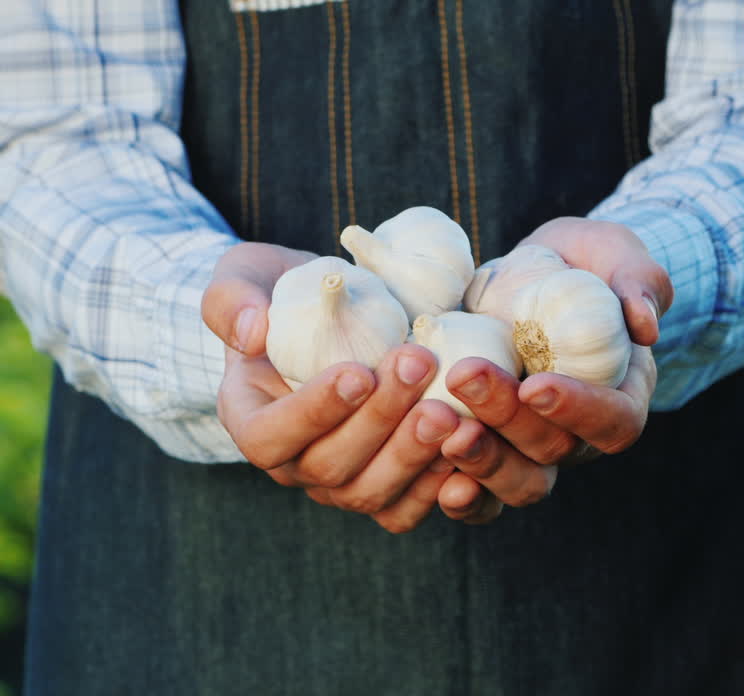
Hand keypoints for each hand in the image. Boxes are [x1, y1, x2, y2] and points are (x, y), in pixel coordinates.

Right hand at [200, 242, 498, 530]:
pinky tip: (468, 445)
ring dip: (413, 453)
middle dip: (380, 420)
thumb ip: (234, 299)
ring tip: (450, 408)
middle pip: (330, 466)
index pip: (269, 438)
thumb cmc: (285, 294)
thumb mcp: (246, 277)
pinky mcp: (385, 488)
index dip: (313, 413)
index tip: (358, 372)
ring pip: (372, 492)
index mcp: (250, 419)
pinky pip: (407, 507)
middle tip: (420, 366)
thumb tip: (252, 330)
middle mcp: (293, 463)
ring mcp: (339, 483)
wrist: (337, 316)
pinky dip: (439, 486)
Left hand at [435, 218, 670, 507]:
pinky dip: (461, 495)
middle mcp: (581, 432)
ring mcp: (534, 446)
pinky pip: (483, 492)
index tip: (534, 386)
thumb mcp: (619, 257)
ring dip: (478, 459)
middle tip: (464, 377)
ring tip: (437, 424)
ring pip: (518, 480)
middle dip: (506, 420)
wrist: (541, 273)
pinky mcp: (494, 446)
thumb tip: (645, 326)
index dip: (577, 412)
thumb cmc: (590, 264)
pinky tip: (430, 474)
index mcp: (622, 396)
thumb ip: (639, 282)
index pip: (614, 423)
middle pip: (553, 450)